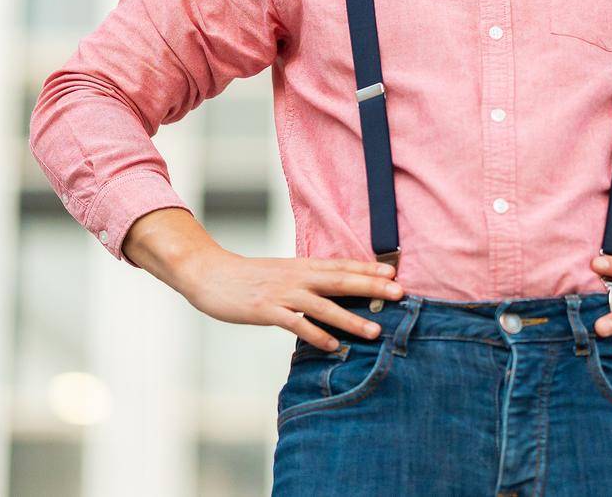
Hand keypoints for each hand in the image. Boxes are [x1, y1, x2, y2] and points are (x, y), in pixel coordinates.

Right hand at [178, 247, 405, 351]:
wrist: (211, 275)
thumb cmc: (250, 278)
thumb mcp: (283, 273)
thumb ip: (307, 280)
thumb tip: (333, 289)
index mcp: (302, 266)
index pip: (341, 265)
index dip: (368, 269)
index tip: (394, 274)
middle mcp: (297, 277)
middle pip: (340, 280)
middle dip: (371, 287)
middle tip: (399, 294)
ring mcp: (282, 293)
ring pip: (323, 305)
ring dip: (350, 318)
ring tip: (374, 330)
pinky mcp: (267, 310)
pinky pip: (296, 324)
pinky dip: (316, 334)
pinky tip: (333, 346)